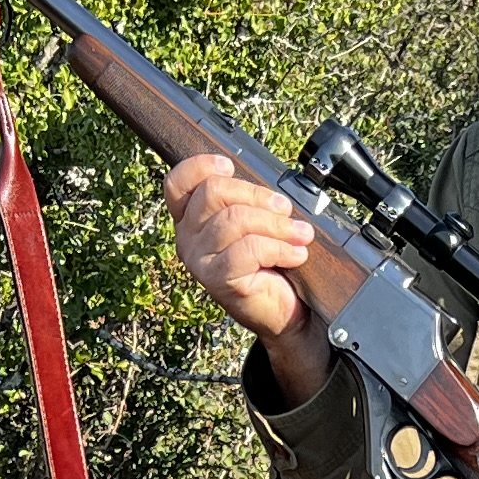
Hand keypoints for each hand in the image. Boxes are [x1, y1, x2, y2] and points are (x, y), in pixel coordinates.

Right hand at [164, 154, 329, 399]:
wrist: (285, 311)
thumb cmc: (271, 263)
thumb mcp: (257, 223)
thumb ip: (249, 200)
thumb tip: (266, 177)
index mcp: (192, 218)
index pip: (178, 182)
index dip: (202, 167)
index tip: (231, 167)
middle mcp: (187, 237)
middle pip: (213, 192)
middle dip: (257, 195)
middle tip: (285, 210)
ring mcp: (199, 260)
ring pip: (235, 219)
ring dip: (277, 224)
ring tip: (300, 235)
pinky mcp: (217, 279)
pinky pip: (249, 249)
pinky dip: (280, 248)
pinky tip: (296, 254)